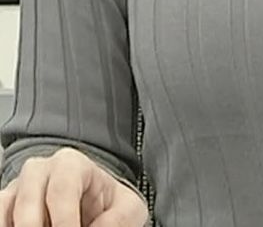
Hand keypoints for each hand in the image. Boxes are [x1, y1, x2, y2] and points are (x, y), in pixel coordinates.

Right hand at [0, 147, 148, 225]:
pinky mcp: (6, 206)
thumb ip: (121, 217)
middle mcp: (40, 170)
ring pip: (5, 208)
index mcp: (72, 164)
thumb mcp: (128, 208)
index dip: (64, 222)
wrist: (93, 206)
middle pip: (27, 204)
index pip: (62, 189)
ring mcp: (19, 188)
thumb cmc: (107, 205)